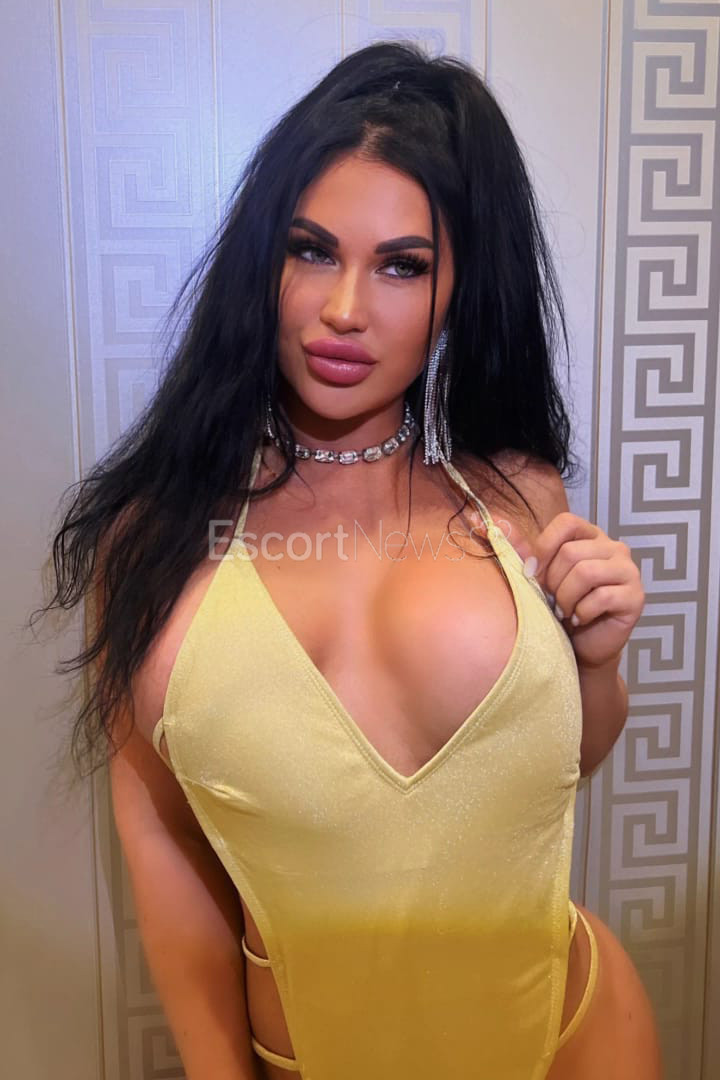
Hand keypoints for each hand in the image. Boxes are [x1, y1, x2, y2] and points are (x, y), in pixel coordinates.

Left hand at [505, 511, 644, 669]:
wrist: (580, 647)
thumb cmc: (559, 607)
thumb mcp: (537, 576)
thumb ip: (519, 548)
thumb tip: (490, 520)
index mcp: (591, 536)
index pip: (566, 522)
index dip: (545, 548)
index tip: (535, 574)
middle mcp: (615, 548)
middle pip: (572, 552)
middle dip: (553, 582)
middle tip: (554, 600)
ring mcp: (629, 571)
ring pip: (586, 573)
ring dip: (566, 598)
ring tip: (565, 611)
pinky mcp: (636, 597)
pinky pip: (602, 597)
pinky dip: (583, 612)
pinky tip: (581, 619)